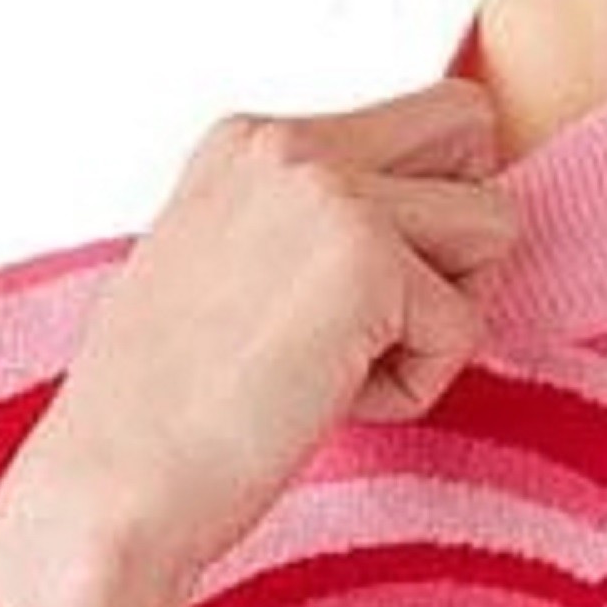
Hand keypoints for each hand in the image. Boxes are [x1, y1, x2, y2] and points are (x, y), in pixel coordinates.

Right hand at [0, 77, 523, 606]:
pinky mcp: (368, 261)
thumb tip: (419, 240)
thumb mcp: (227, 274)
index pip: (416, 120)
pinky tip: (328, 404)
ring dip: (440, 317)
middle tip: (385, 320)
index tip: (344, 301)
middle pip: (468, 126)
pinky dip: (414, 389)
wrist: (113, 486)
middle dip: (459, 231)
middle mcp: (290, 143)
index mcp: (250, 139)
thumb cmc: (163, 415)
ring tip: (344, 368)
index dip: (416, 220)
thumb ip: (310, 230)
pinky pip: (466, 326)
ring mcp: (330, 192)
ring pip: (493, 224)